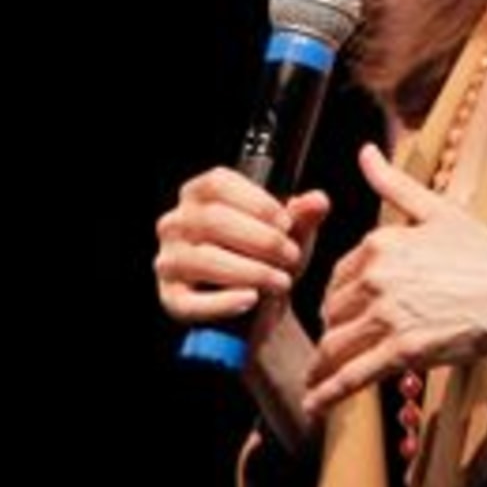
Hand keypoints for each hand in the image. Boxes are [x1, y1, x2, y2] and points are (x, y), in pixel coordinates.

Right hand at [154, 167, 329, 338]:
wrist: (262, 302)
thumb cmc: (271, 254)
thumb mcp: (292, 231)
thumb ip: (304, 214)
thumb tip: (318, 201)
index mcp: (201, 194)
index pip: (218, 184)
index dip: (257, 203)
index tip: (287, 223)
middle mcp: (176, 223)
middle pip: (213, 221)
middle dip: (261, 240)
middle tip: (291, 256)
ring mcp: (168, 261)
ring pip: (202, 260)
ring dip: (250, 271)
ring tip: (281, 281)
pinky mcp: (170, 297)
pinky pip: (190, 302)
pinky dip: (224, 302)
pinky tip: (251, 299)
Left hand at [304, 144, 486, 415]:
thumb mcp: (438, 211)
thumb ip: (394, 184)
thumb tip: (366, 152)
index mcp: (381, 243)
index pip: (338, 276)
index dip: (341, 297)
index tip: (346, 311)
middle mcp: (378, 277)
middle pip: (332, 312)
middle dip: (334, 329)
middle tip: (337, 346)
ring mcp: (389, 316)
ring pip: (335, 346)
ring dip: (322, 367)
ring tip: (316, 380)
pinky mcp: (403, 352)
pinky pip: (351, 376)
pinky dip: (327, 393)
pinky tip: (315, 403)